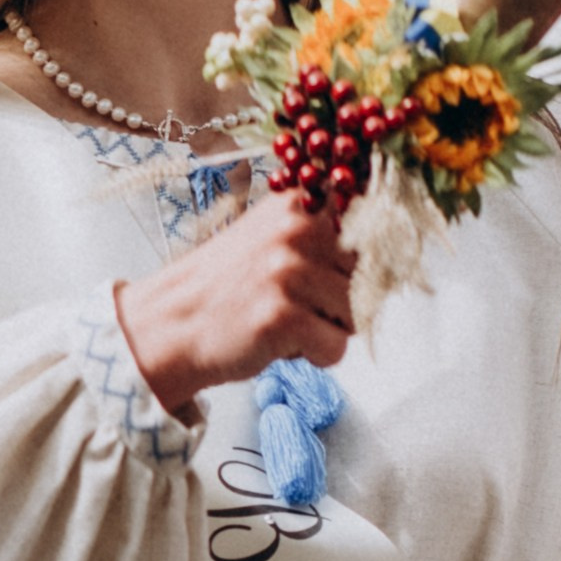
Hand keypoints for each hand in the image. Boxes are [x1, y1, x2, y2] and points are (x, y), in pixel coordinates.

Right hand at [114, 193, 354, 415]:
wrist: (170, 324)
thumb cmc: (228, 288)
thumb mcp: (272, 238)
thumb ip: (323, 234)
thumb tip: (390, 250)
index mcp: (299, 204)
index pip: (373, 218)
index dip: (377, 250)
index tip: (363, 265)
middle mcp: (297, 229)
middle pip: (371, 274)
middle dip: (347, 298)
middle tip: (303, 305)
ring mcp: (289, 272)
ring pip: (358, 314)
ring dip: (329, 329)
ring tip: (287, 323)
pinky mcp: (283, 315)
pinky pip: (337, 347)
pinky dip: (316, 357)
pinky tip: (281, 344)